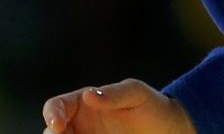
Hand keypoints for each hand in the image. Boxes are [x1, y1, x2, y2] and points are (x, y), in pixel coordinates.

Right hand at [41, 78, 194, 133]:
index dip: (52, 114)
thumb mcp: (136, 94)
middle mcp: (80, 125)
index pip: (56, 106)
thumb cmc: (152, 106)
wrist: (171, 132)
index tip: (58, 125)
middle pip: (52, 132)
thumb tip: (88, 95)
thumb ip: (114, 94)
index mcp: (83, 103)